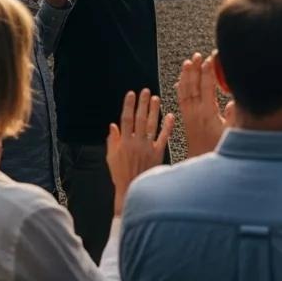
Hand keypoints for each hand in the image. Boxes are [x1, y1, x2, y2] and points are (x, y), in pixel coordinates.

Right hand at [106, 88, 174, 212]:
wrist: (132, 189)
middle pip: (139, 118)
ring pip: (151, 125)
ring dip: (154, 110)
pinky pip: (164, 137)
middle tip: (145, 91)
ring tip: (156, 98)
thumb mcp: (111, 158)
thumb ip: (112, 141)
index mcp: (123, 142)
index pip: (125, 119)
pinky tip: (170, 116)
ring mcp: (147, 147)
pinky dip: (167, 126)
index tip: (131, 94)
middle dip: (142, 103)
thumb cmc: (120, 174)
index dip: (128, 105)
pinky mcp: (158, 152)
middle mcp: (136, 142)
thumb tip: (112, 125)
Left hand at [176, 52, 234, 157]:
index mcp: (208, 114)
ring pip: (184, 91)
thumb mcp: (231, 134)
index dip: (208, 72)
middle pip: (193, 86)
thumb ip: (233, 116)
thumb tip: (233, 101)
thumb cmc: (219, 149)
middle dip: (195, 69)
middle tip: (197, 55)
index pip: (207, 87)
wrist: (201, 163)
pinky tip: (180, 81)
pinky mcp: (185, 120)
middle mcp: (196, 113)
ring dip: (186, 76)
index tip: (211, 59)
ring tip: (187, 62)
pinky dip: (180, 88)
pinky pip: (181, 100)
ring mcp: (188, 116)